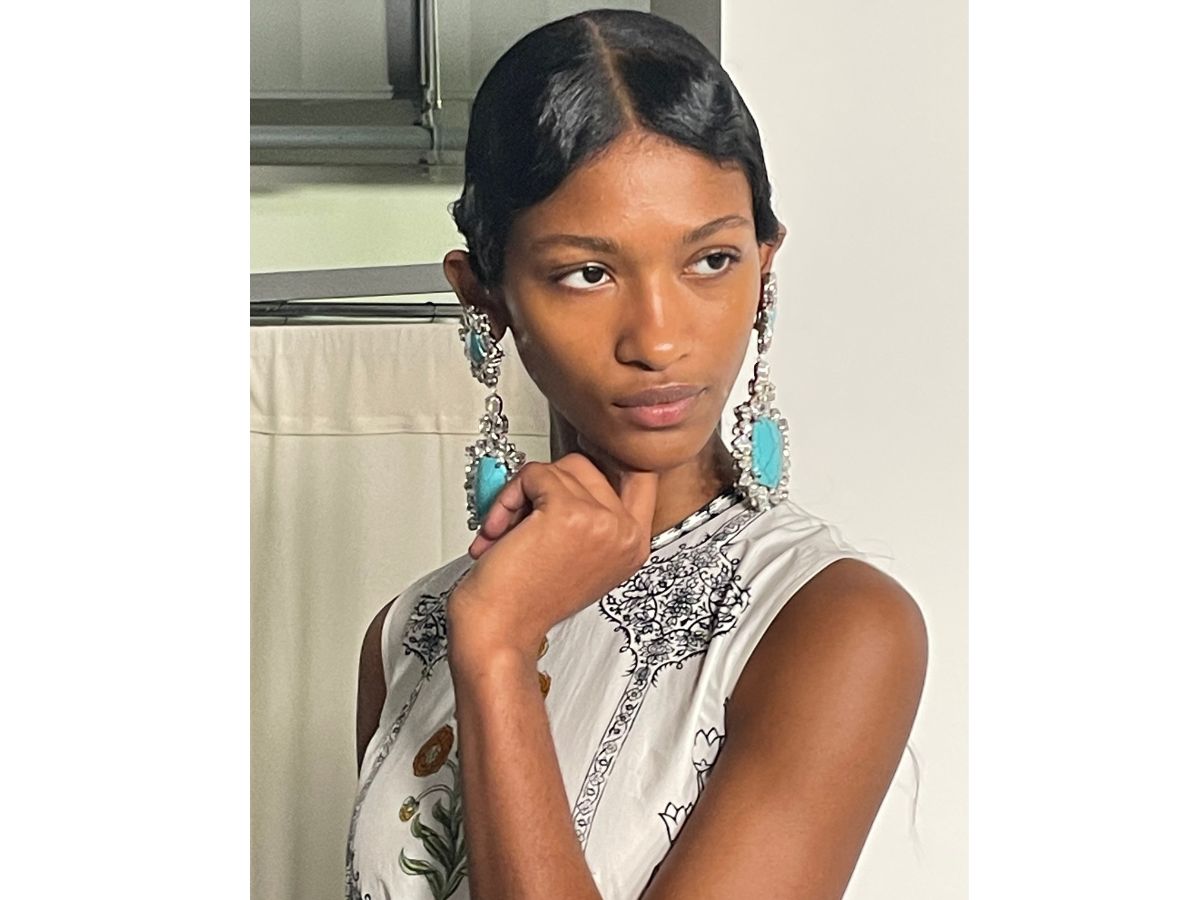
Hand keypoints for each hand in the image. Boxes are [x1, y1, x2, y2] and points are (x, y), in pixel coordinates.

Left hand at [448, 452, 659, 660]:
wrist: (499, 631)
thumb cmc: (525, 602)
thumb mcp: (580, 559)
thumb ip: (592, 518)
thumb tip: (572, 473)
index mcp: (634, 545)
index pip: (642, 475)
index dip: (608, 458)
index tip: (575, 463)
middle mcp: (626, 534)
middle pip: (589, 466)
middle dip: (547, 484)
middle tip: (524, 518)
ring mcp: (602, 521)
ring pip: (559, 468)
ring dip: (520, 493)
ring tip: (508, 531)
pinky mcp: (569, 512)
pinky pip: (534, 474)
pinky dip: (507, 497)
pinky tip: (499, 530)